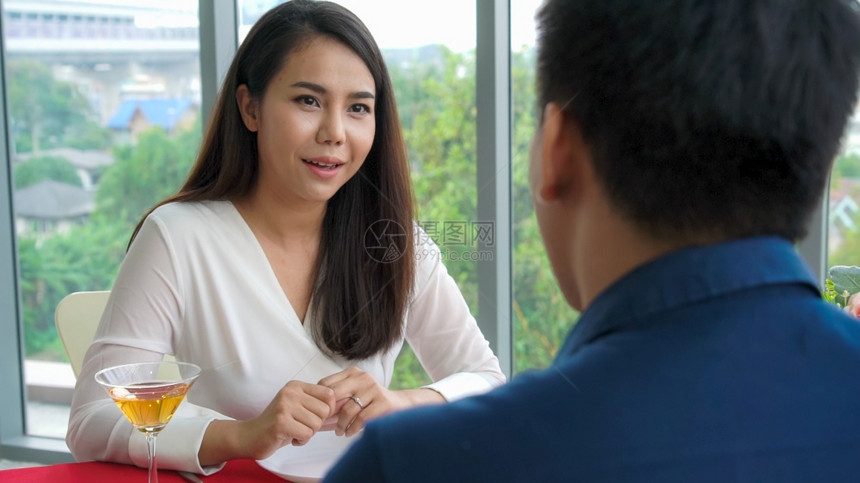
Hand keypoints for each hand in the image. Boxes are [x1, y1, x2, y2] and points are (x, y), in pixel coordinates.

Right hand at [235, 380, 334, 458]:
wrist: (250, 436)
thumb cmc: (279, 423)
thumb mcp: (299, 408)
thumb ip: (319, 406)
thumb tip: (346, 407)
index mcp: (296, 386)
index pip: (329, 394)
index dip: (327, 410)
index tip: (314, 417)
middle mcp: (290, 392)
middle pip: (325, 410)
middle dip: (317, 424)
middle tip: (301, 426)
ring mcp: (284, 405)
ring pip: (316, 424)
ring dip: (307, 433)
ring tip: (293, 430)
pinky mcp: (281, 421)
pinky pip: (306, 434)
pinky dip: (301, 440)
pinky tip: (289, 437)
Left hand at [318, 366, 443, 436]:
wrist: (399, 405)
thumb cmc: (370, 402)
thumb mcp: (353, 394)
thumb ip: (336, 399)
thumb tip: (312, 412)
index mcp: (352, 372)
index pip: (326, 384)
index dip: (319, 401)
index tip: (319, 414)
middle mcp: (362, 377)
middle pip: (334, 394)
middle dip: (327, 412)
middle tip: (325, 424)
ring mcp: (373, 388)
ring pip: (347, 409)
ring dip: (340, 425)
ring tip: (339, 431)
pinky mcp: (383, 402)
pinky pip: (361, 418)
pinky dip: (352, 429)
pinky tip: (349, 433)